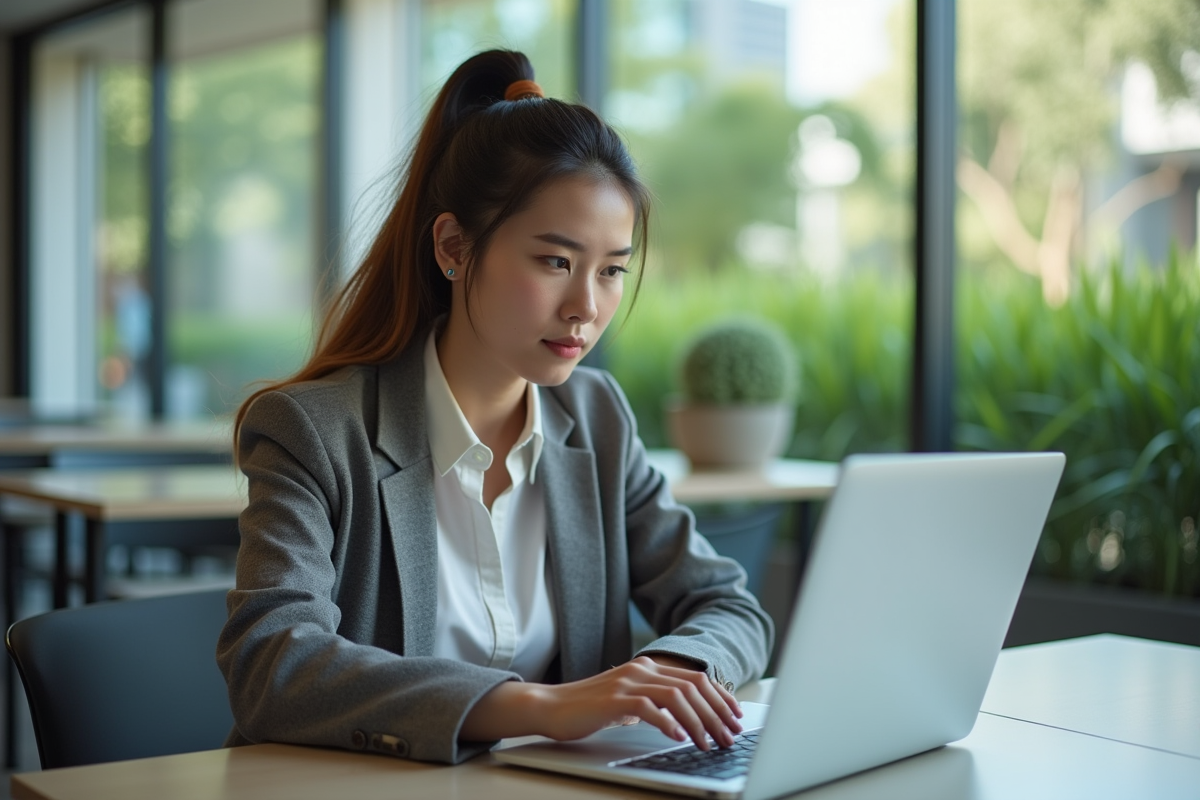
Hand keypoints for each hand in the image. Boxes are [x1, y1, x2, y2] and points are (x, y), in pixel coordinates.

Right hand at [461, 656, 742, 749]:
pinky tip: (679, 738)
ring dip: (698, 722)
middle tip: (728, 736)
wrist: (550, 706)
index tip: (734, 717)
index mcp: (647, 667)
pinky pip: (649, 708)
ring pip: (676, 696)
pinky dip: (669, 723)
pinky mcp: (613, 700)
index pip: (696, 677)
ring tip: (708, 742)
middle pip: (692, 685)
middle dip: (716, 713)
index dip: (720, 697)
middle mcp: (640, 669)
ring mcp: (627, 682)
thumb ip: (653, 702)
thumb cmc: (589, 708)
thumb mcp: (628, 701)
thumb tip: (684, 718)